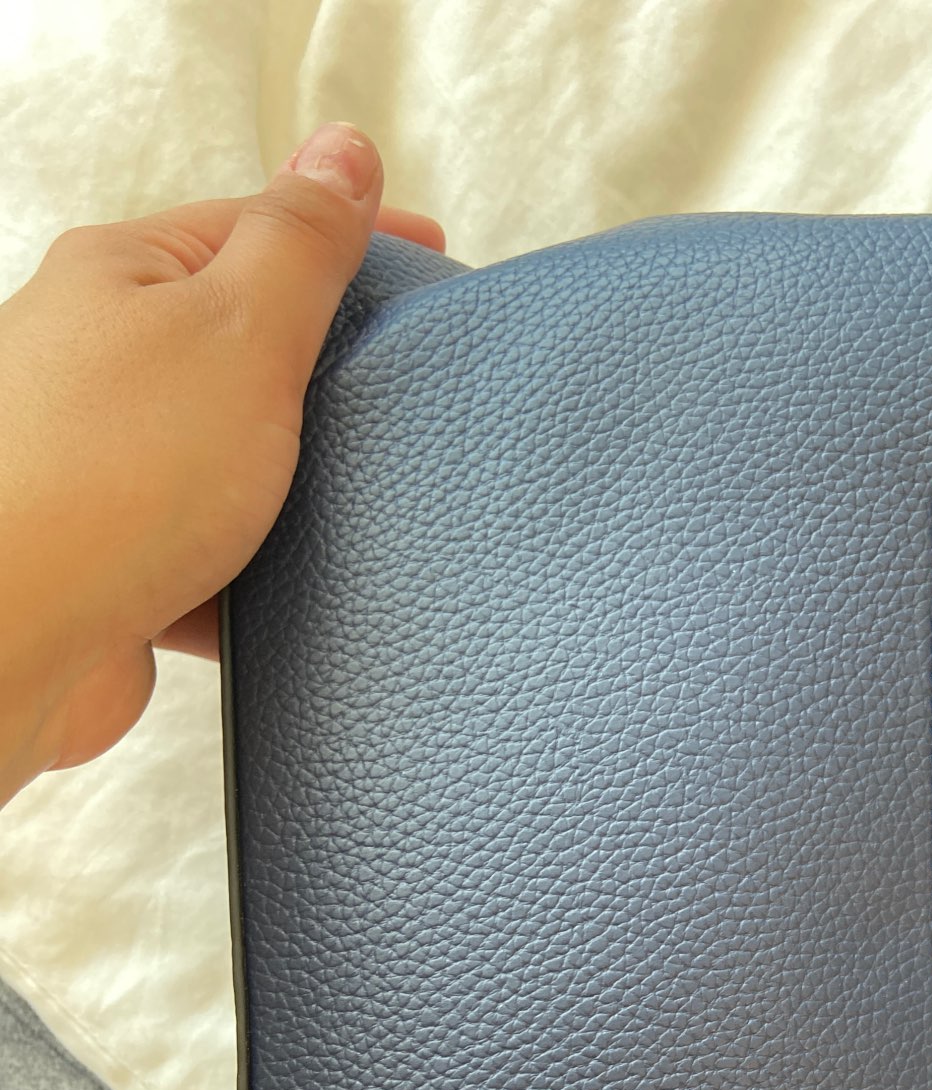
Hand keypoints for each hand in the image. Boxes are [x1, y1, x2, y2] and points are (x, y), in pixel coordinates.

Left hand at [0, 124, 442, 803]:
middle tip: (406, 388)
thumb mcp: (239, 329)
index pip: (256, 227)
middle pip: (249, 346)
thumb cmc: (106, 480)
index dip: (352, 240)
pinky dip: (264, 573)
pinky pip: (220, 556)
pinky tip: (301, 584)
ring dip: (299, 487)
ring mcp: (109, 466)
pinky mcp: (123, 563)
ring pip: (238, 460)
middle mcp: (102, 363)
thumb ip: (301, 244)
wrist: (21, 637)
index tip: (433, 265)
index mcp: (123, 276)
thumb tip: (343, 154)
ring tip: (358, 498)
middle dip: (330, 374)